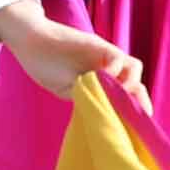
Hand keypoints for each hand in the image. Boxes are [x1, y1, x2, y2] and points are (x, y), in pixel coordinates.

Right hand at [0, 2, 147, 110]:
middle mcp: (107, 67)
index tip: (135, 128)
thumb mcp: (67, 89)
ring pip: (134, 68)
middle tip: (136, 118)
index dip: (133, 108)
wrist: (29, 41)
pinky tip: (103, 80)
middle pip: (136, 82)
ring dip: (130, 85)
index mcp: (101, 79)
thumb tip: (104, 114)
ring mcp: (103, 55)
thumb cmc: (45, 65)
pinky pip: (117, 58)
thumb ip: (87, 98)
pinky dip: (115, 72)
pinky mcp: (97, 45)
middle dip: (140, 101)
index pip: (126, 94)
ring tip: (116, 97)